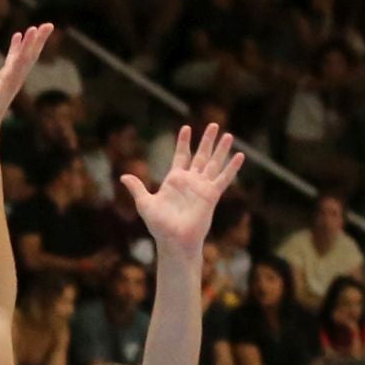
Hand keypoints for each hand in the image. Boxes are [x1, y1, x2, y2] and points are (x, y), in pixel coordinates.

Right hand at [0, 23, 54, 134]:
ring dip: (32, 43)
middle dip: (38, 41)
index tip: (34, 30)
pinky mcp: (5, 79)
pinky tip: (18, 36)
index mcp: (8, 83)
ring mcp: (11, 78)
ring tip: (38, 27)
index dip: (27, 45)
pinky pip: (14, 59)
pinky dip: (17, 47)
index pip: (20, 61)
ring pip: (24, 57)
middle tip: (49, 25)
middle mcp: (14, 79)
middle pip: (29, 57)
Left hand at [125, 124, 243, 257]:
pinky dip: (232, 168)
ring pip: (214, 163)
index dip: (183, 142)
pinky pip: (224, 179)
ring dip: (221, 149)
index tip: (186, 127)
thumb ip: (137, 188)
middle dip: (207, 140)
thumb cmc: (159, 226)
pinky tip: (240, 156)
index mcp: (175, 180)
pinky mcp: (212, 195)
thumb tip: (123, 176)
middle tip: (213, 124)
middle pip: (201, 155)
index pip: (181, 156)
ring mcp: (202, 187)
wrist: (174, 240)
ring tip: (228, 135)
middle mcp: (190, 181)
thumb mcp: (145, 203)